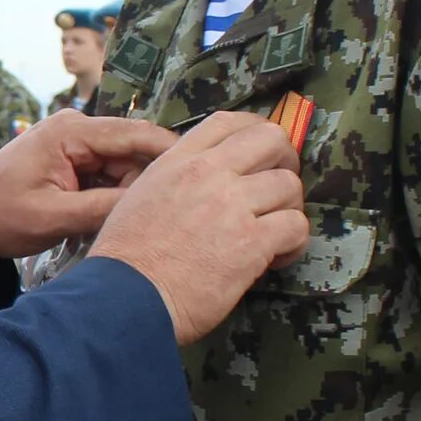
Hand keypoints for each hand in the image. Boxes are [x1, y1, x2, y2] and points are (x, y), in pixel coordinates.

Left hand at [0, 112, 179, 261]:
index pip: (137, 135)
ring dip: (127, 194)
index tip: (200, 180)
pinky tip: (110, 219)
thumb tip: (153, 206)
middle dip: (145, 185)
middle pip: (135, 152)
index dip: (172, 157)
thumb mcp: (53, 218)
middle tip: (151, 221)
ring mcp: (76, 143)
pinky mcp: (73, 160)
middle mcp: (78, 128)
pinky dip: (112, 196)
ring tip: (123, 224)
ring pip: (125, 167)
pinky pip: (109, 175)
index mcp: (72, 131)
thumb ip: (104, 209)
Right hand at [84, 113, 308, 343]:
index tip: (264, 152)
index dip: (255, 130)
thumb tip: (208, 183)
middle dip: (285, 161)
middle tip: (278, 191)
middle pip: (271, 139)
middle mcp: (207, 174)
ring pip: (289, 185)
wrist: (125, 298)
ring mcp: (231, 205)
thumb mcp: (139, 198)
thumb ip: (176, 180)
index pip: (228, 122)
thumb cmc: (125, 260)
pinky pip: (296, 226)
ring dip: (289, 210)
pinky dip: (294, 244)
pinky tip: (275, 259)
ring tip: (274, 235)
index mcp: (178, 162)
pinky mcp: (251, 241)